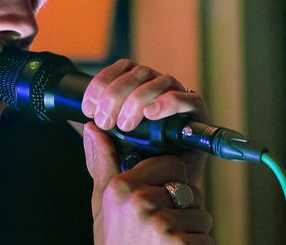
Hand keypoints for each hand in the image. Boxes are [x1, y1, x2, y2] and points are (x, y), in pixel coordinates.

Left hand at [80, 59, 212, 243]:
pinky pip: (189, 98)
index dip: (102, 82)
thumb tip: (88, 128)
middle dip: (116, 93)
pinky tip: (153, 114)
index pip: (119, 72)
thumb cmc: (138, 192)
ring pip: (159, 80)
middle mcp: (156, 97)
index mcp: (133, 100)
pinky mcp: (198, 117)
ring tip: (126, 124)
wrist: (166, 213)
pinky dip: (169, 102)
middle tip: (106, 120)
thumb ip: (99, 155)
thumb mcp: (111, 174)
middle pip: (136, 73)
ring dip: (138, 98)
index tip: (87, 107)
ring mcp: (177, 104)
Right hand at [84, 124, 213, 243]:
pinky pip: (206, 235)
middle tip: (159, 232)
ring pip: (201, 214)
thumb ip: (102, 166)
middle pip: (189, 187)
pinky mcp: (180, 242)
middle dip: (183, 209)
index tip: (156, 204)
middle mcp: (138, 201)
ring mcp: (160, 223)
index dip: (169, 184)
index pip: (170, 164)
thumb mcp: (102, 209)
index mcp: (119, 188)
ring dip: (192, 233)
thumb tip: (93, 130)